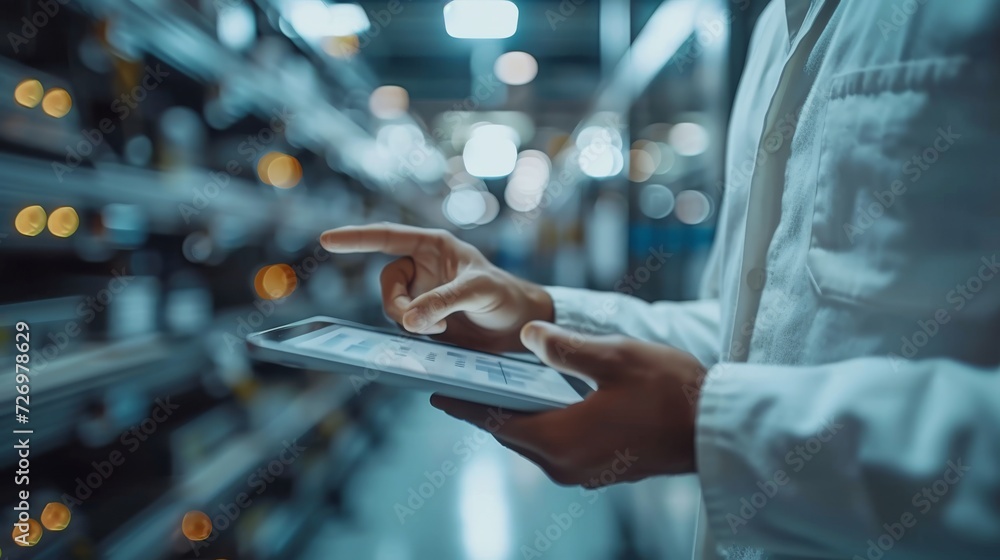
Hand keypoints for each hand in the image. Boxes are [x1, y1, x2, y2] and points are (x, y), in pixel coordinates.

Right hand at [320, 223, 552, 352]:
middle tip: (422, 324)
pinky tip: (440, 336)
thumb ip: (444, 301)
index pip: (386, 237)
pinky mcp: (424, 318)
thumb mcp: (479, 292)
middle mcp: (423, 267)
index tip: (327, 240)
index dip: (356, 238)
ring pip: (392, 307)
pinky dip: (414, 333)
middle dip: (397, 305)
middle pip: (386, 283)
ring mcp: (422, 294)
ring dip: (409, 321)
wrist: (520, 327)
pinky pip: (403, 325)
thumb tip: (410, 320)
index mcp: (433, 246)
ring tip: (441, 330)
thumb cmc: (506, 296)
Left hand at [431, 321, 706, 485]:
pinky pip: (556, 448)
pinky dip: (542, 426)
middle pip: (511, 434)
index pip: (495, 421)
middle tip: (464, 382)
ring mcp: (584, 473)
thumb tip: (526, 336)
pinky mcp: (601, 471)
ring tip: (499, 390)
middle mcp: (564, 465)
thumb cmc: (668, 391)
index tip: (436, 393)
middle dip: (488, 408)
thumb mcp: (612, 357)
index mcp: (559, 439)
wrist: (714, 428)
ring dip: (516, 417)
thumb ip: (564, 348)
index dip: (463, 405)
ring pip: (534, 442)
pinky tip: (544, 404)